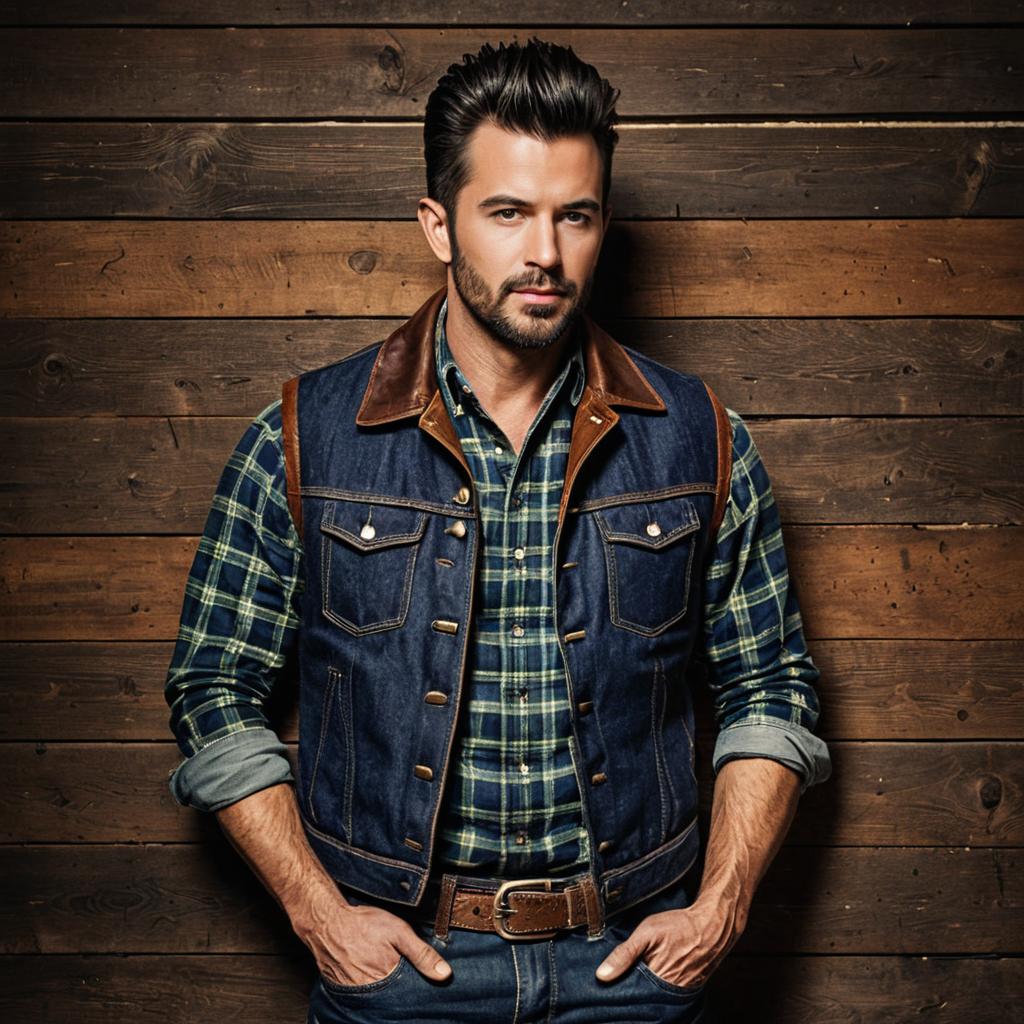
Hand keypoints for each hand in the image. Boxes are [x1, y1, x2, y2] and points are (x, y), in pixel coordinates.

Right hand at [293, 897, 451, 985]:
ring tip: (386, 976)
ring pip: (378, 1000)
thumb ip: (421, 953)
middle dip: (401, 994)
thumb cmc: (362, 924)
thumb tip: (444, 974)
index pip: (410, 996)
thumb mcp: (398, 931)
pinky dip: (370, 991)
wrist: (326, 922)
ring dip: (385, 993)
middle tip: (401, 978)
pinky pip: (361, 997)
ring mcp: (355, 993)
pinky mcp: (343, 991)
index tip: (425, 989)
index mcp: (387, 979)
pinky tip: (372, 978)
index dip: (418, 992)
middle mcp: (370, 991)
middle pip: (394, 1001)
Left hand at [595, 903, 738, 988]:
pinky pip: (663, 994)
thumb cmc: (680, 927)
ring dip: (640, 991)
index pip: (629, 998)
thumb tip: (602, 975)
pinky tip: (647, 978)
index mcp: (656, 984)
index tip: (604, 989)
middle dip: (627, 993)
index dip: (616, 992)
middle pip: (640, 1001)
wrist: (712, 927)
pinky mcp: (684, 990)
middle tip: (615, 983)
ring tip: (631, 978)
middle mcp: (668, 994)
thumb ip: (624, 954)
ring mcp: (677, 994)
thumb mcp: (647, 933)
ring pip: (651, 998)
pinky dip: (653, 989)